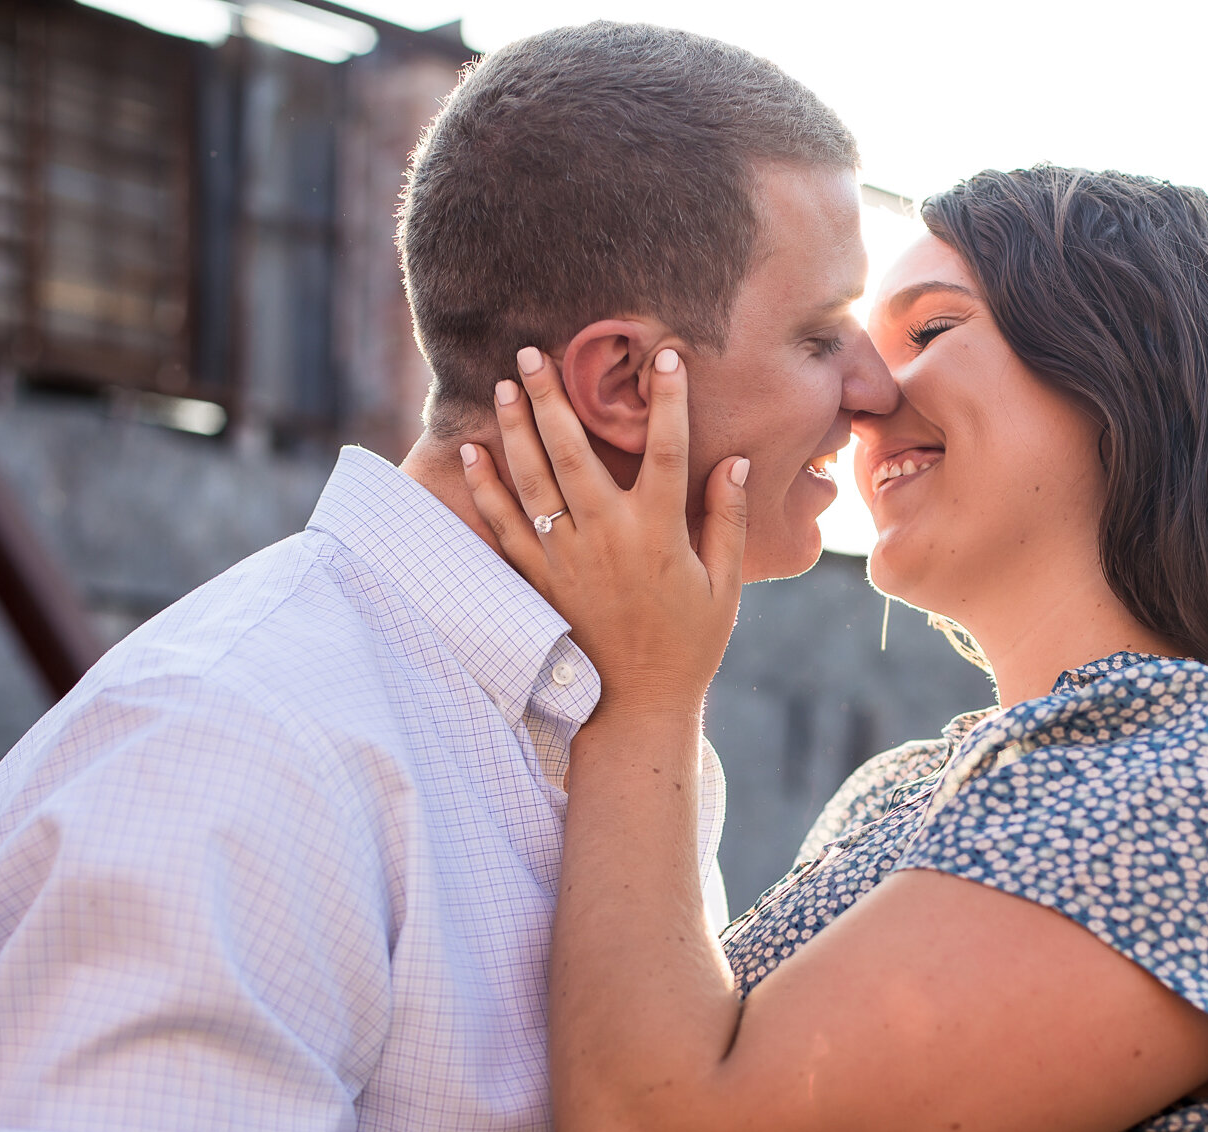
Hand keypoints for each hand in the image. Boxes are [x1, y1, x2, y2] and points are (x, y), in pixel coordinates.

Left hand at [459, 346, 748, 718]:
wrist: (637, 704)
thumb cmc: (689, 645)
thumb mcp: (725, 586)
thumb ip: (727, 522)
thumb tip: (735, 463)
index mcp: (658, 532)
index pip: (665, 450)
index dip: (668, 401)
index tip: (667, 356)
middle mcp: (606, 536)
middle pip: (573, 451)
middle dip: (553, 396)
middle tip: (535, 350)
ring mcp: (566, 557)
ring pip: (533, 479)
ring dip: (515, 428)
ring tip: (504, 384)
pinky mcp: (540, 579)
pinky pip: (505, 526)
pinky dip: (485, 488)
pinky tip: (472, 452)